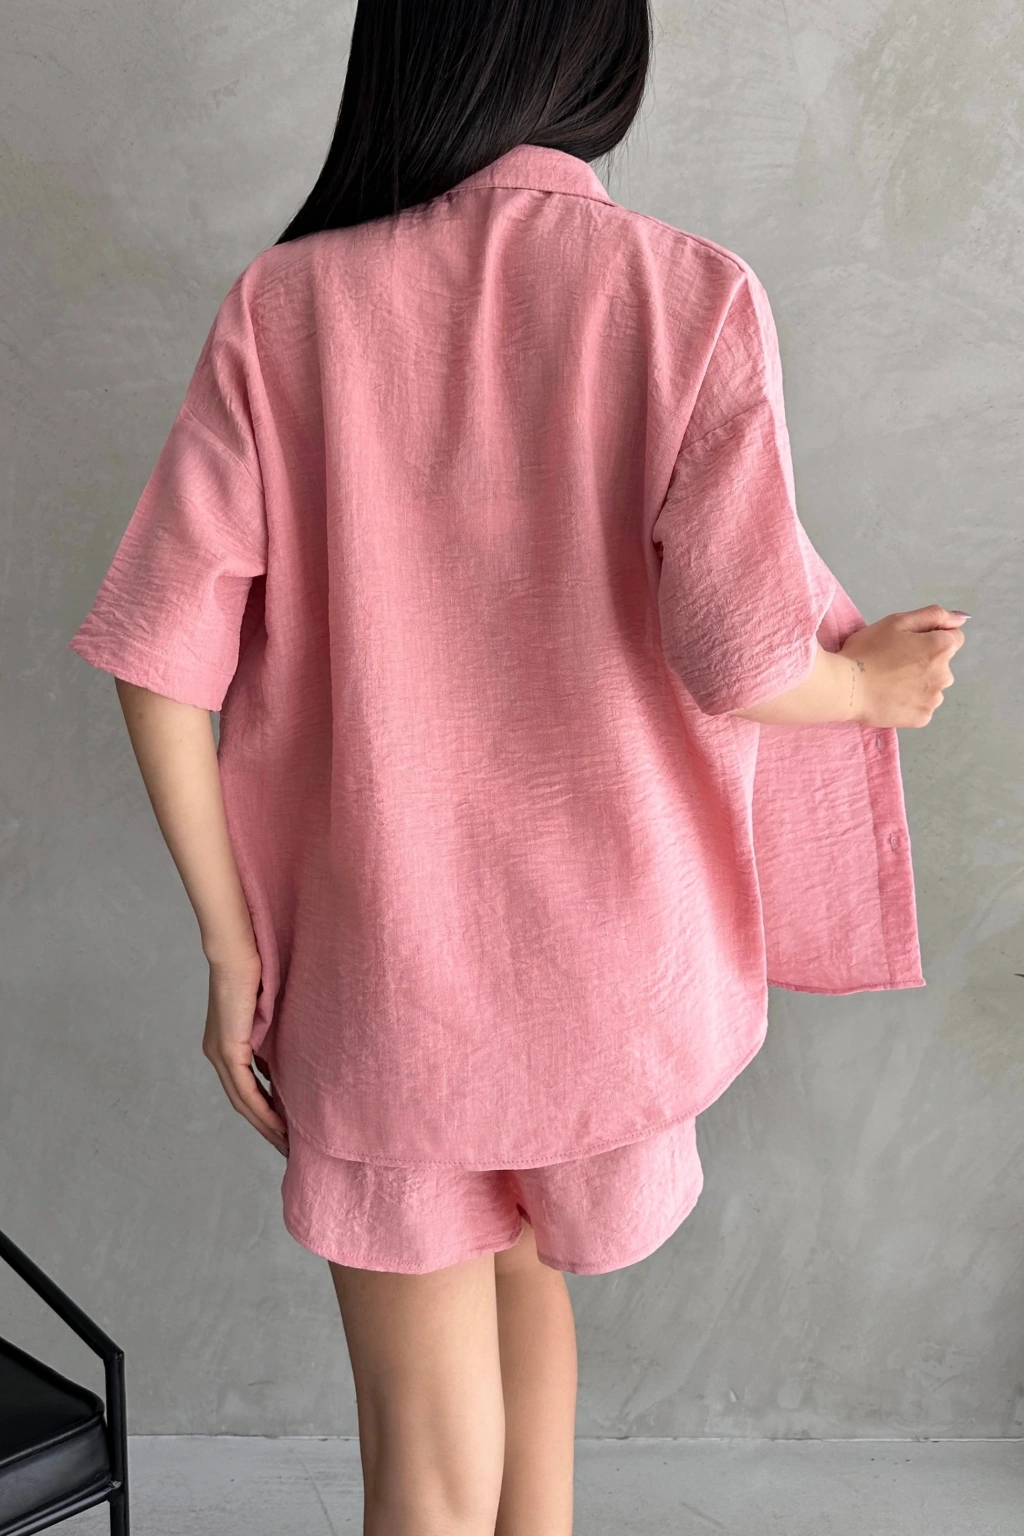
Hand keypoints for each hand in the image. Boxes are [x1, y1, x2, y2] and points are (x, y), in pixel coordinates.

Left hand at [202, 952, 288, 1155]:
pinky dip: (263, 1111)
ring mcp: (220, 1053)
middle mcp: (217, 1054)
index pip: (244, 1088)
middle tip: (287, 1148)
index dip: (263, 1111)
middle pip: (241, 1103)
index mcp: (224, 1045)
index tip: (284, 1129)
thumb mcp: (266, 1012)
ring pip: (243, 1102)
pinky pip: (246, 1091)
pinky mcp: (228, 1050)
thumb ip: (271, 1036)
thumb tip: (287, 1060)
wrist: (236, 952)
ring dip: (265, 1126)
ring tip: (287, 1144)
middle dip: (265, 1128)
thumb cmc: (255, 971)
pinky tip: (279, 1125)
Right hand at [839, 605, 969, 727]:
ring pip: (932, 687)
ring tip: (889, 682)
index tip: (908, 644)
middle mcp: (945, 675)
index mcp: (941, 648)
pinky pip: (922, 706)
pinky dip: (910, 702)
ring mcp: (934, 699)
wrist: (845, 687)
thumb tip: (961, 618)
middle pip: (943, 664)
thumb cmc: (867, 651)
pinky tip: (890, 697)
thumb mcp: (897, 621)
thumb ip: (934, 616)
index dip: (930, 638)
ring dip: (918, 683)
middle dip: (925, 662)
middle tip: (893, 663)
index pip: (954, 638)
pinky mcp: (922, 718)